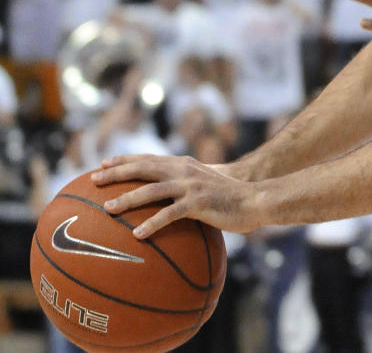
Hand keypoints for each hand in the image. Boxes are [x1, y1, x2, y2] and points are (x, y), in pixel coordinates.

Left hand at [91, 154, 264, 238]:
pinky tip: (137, 235)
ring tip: (108, 209)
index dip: (125, 159)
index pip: (148, 158)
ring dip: (127, 199)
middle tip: (93, 179)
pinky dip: (152, 224)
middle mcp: (184, 170)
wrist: (254, 199)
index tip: (102, 164)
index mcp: (183, 164)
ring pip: (151, 190)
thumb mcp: (204, 183)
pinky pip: (169, 214)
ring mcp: (191, 185)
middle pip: (144, 168)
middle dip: (117, 173)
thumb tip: (166, 197)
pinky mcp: (198, 203)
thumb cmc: (229, 196)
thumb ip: (185, 185)